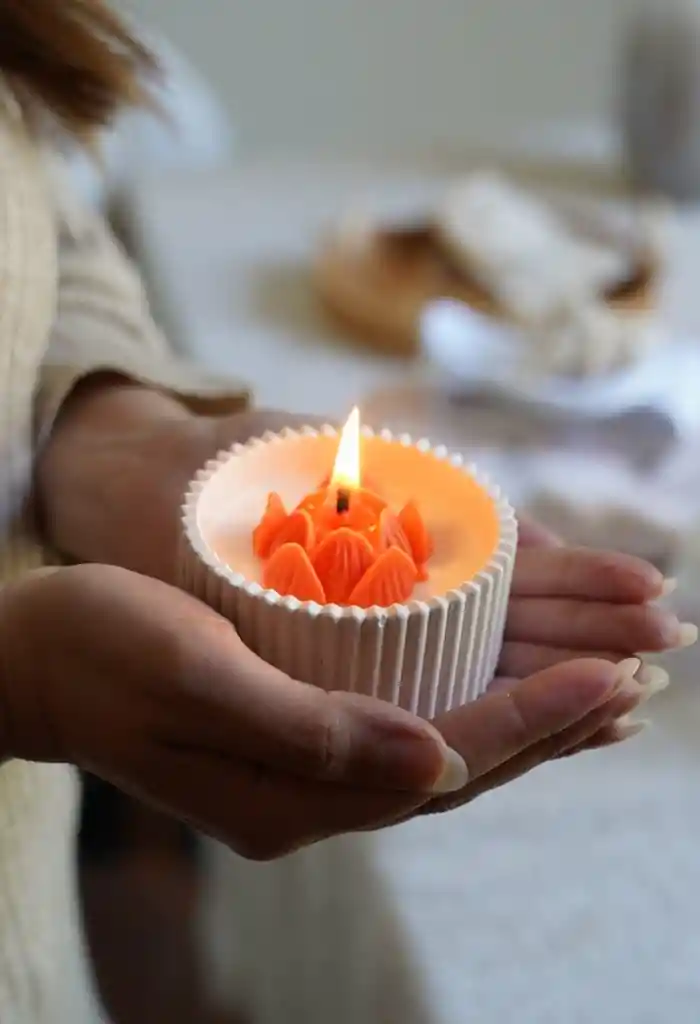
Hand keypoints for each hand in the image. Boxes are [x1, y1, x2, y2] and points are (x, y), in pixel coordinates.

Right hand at [0, 564, 651, 858]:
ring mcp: (305, 773)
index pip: (444, 761)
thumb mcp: (195, 677)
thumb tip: (435, 760)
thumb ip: (309, 729)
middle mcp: (310, 797)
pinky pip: (410, 732)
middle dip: (553, 726)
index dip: (532, 720)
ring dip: (527, 722)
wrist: (38, 659)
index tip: (609, 676)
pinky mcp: (299, 739)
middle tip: (639, 679)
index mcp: (291, 792)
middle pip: (462, 769)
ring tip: (605, 691)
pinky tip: (507, 684)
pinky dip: (474, 708)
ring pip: (446, 754)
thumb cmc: (104, 649)